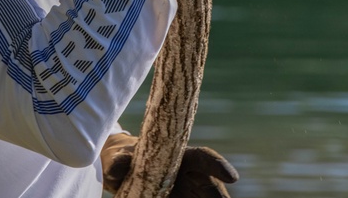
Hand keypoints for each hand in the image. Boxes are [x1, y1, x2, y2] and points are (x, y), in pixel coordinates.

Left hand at [100, 132, 238, 197]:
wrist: (121, 170)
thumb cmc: (121, 158)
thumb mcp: (118, 158)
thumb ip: (118, 162)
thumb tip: (115, 168)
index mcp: (179, 156)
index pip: (203, 157)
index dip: (218, 165)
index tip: (232, 177)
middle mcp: (189, 174)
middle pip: (212, 187)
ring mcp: (188, 192)